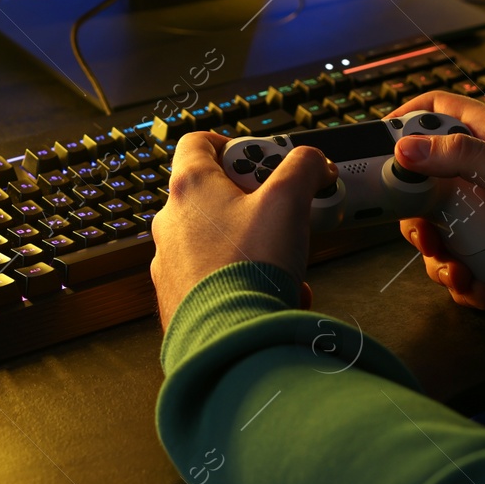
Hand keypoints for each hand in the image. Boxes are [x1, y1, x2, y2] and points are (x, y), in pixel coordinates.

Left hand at [150, 132, 336, 331]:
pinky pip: (215, 278)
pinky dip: (243, 280)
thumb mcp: (288, 201)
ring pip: (216, 239)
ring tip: (283, 260)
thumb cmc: (248, 268)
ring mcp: (171, 262)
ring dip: (252, 243)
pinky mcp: (179, 297)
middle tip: (282, 210)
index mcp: (189, 188)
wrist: (229, 340)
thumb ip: (303, 169)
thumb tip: (313, 161)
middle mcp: (170, 223)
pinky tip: (273, 295)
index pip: (197, 142)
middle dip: (253, 200)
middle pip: (212, 193)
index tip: (261, 160)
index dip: (232, 143)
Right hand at [387, 92, 484, 312]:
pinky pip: (456, 261)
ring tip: (456, 272)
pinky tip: (477, 289)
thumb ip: (462, 157)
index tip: (378, 146)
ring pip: (434, 227)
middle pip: (422, 178)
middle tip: (419, 232)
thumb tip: (405, 148)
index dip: (405, 120)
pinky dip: (459, 279)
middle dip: (412, 211)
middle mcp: (484, 174)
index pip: (438, 110)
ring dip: (436, 255)